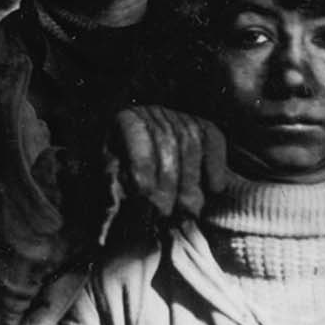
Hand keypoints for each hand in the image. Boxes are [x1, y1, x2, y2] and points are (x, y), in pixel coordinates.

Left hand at [109, 106, 227, 219]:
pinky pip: (213, 138)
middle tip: (165, 211)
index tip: (145, 192)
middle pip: (167, 140)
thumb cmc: (120, 174)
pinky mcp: (201, 125)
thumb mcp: (108, 175)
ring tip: (185, 209)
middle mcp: (152, 112)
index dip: (142, 163)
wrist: (138, 166)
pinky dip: (216, 163)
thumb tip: (119, 194)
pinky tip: (214, 188)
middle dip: (168, 180)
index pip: (136, 133)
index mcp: (125, 118)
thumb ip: (111, 181)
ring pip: (191, 142)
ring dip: (190, 179)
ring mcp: (179, 116)